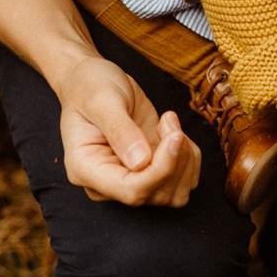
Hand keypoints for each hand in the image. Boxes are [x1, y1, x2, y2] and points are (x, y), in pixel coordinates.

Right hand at [57, 57, 200, 206]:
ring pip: (177, 193)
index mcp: (87, 170)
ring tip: (169, 124)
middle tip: (168, 121)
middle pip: (159, 194)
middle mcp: (110, 184)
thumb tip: (141, 162)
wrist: (97, 82)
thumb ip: (120, 130)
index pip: (132, 191)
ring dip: (185, 157)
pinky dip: (190, 156)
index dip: (161, 170)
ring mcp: (134, 182)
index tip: (174, 137)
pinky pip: (186, 180)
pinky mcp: (154, 175)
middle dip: (176, 158)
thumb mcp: (101, 99)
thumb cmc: (91, 86)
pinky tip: (172, 132)